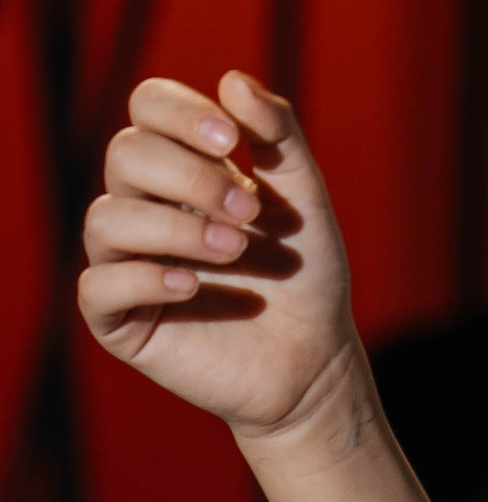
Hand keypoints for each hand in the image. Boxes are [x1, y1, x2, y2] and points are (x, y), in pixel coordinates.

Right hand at [79, 72, 358, 441]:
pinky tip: (191, 285)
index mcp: (179, 171)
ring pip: (106, 219)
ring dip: (174, 229)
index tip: (233, 141)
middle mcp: (143, 208)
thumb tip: (233, 80)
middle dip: (190, 177)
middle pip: (127, 156)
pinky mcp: (123, 320)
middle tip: (249, 214)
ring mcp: (127, 263)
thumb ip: (279, 137)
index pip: (148, 109)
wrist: (317, 363)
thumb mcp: (304, 201)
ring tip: (234, 251)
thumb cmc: (305, 279)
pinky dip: (141, 278)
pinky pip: (97, 286)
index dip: (180, 113)